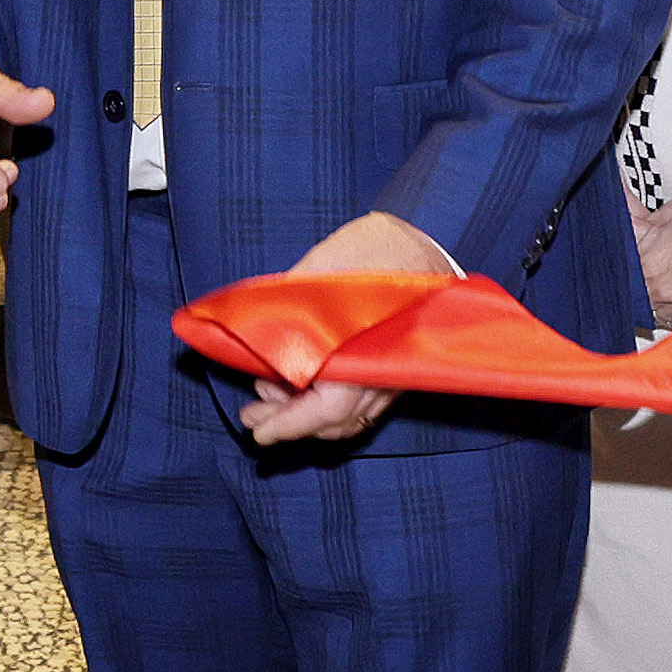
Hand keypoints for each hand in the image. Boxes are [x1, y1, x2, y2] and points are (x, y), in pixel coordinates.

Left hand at [240, 211, 455, 444]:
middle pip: (336, 421)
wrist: (421, 238)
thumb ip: (286, 314)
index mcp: (366, 354)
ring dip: (307, 415)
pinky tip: (303, 385)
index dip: (288, 425)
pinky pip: (360, 402)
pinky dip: (329, 404)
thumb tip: (249, 343)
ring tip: (270, 394)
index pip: (326, 409)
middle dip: (290, 423)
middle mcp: (385, 373)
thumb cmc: (371, 250)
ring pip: (348, 416)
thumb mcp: (317, 277)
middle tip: (253, 414)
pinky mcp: (394, 369)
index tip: (259, 433)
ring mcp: (394, 374)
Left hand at [635, 198, 671, 326]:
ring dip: (664, 297)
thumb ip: (640, 220)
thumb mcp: (670, 212)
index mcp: (647, 266)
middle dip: (644, 283)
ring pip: (661, 310)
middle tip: (657, 269)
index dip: (627, 270)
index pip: (621, 277)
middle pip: (639, 297)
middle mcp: (662, 291)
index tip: (633, 264)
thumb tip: (623, 208)